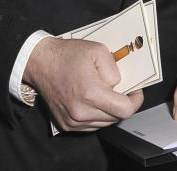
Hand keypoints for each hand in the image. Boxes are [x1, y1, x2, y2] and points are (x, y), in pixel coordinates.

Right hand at [24, 36, 142, 131]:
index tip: (136, 92)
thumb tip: (121, 85)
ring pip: (105, 123)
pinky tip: (93, 99)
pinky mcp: (67, 125)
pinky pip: (92, 125)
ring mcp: (73, 121)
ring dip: (110, 110)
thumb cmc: (66, 56)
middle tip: (121, 88)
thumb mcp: (99, 51)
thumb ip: (115, 70)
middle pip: (116, 117)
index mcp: (90, 94)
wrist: (40, 63)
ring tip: (105, 92)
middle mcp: (81, 112)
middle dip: (123, 103)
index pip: (125, 110)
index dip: (136, 101)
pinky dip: (97, 114)